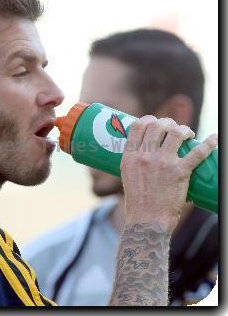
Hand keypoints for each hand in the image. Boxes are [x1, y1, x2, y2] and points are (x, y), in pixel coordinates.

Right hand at [121, 115, 217, 232]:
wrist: (146, 220)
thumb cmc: (137, 200)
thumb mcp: (127, 175)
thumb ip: (134, 160)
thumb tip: (143, 149)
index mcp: (130, 156)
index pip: (138, 126)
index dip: (148, 119)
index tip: (154, 122)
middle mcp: (145, 156)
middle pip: (158, 125)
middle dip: (168, 122)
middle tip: (173, 129)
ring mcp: (162, 163)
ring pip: (176, 133)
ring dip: (184, 129)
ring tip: (188, 134)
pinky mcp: (179, 172)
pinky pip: (197, 152)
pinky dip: (208, 144)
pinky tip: (213, 139)